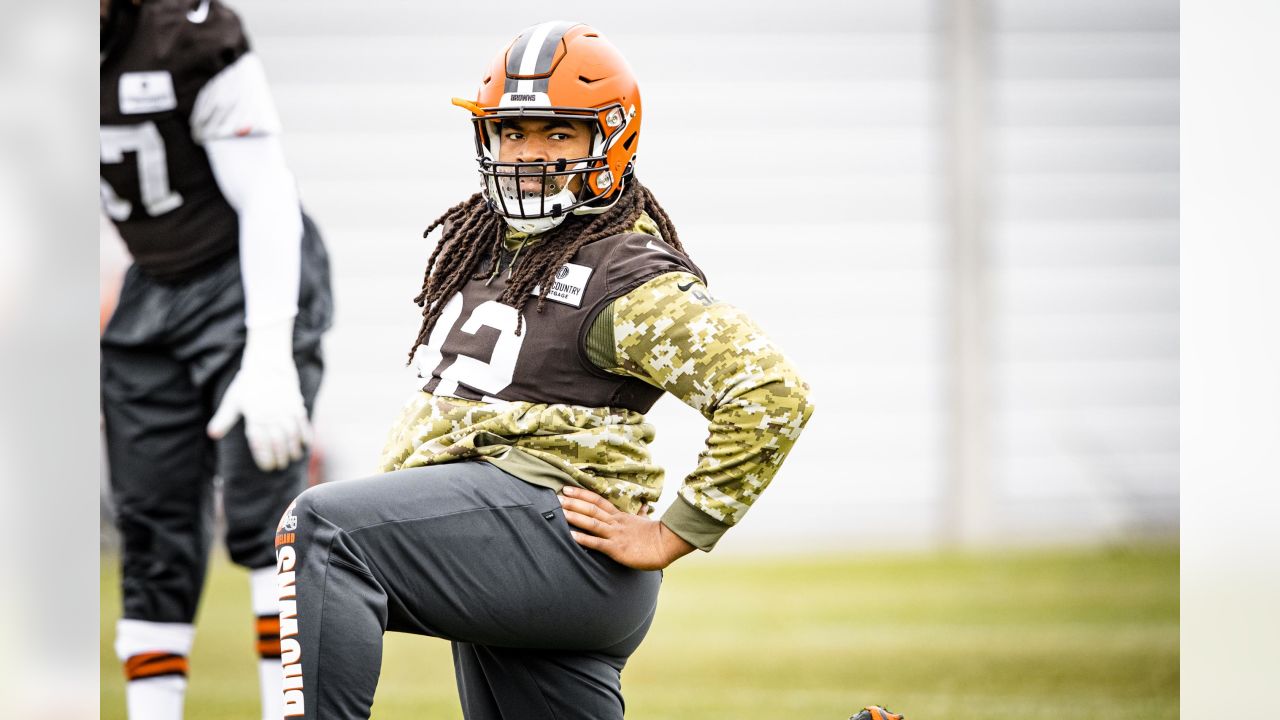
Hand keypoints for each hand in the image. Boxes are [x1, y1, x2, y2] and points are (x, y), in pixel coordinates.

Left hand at [207, 317, 310, 471]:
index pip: (260, 443)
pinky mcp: (296, 405)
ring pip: (291, 435)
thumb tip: (212, 435)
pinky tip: (305, 444)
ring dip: (293, 449)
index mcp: (254, 416)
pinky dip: (305, 435)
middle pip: (277, 442)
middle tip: (280, 466)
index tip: (267, 467)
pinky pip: (302, 423)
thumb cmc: (247, 384)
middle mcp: (271, 415)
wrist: (267, 365)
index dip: (264, 457)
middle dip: (280, 457)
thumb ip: (224, 419)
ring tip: (293, 458)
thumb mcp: (233, 401)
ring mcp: (285, 410)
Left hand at [558, 486, 694, 570]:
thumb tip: (643, 505)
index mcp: (620, 516)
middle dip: (573, 502)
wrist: (666, 544)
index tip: (567, 488)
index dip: (582, 494)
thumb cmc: (655, 535)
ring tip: (560, 512)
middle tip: (557, 496)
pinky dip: (584, 539)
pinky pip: (598, 543)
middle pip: (591, 509)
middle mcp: (615, 522)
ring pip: (592, 523)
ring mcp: (615, 534)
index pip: (598, 501)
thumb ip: (639, 513)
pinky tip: (572, 536)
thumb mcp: (644, 521)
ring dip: (575, 517)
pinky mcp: (617, 549)